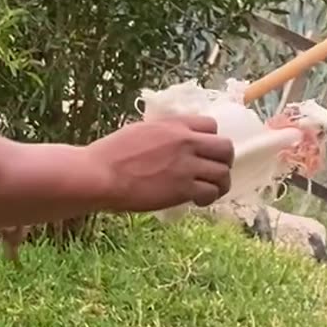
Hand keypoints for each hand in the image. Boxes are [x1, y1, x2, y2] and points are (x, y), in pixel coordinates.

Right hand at [88, 115, 233, 211]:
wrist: (100, 175)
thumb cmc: (110, 154)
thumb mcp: (139, 132)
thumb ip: (162, 134)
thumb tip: (171, 143)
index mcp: (173, 126)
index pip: (210, 125)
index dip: (210, 139)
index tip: (204, 150)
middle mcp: (185, 142)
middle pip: (225, 148)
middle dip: (224, 160)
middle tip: (214, 170)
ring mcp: (186, 166)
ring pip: (222, 173)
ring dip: (219, 183)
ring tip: (209, 190)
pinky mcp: (183, 189)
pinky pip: (210, 192)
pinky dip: (207, 198)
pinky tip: (197, 201)